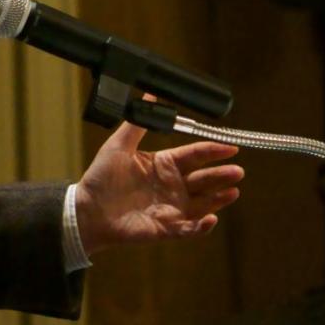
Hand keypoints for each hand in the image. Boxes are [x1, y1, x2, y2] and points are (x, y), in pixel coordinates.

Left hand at [75, 120, 242, 254]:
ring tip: (233, 191)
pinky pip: (189, 229)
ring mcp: (171, 208)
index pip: (194, 155)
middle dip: (222, 175)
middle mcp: (172, 186)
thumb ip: (137, 122)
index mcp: (164, 164)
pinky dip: (201, 226)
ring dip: (219, 199)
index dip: (213, 151)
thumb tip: (149, 95)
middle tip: (238, 170)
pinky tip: (211, 219)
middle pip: (204, 179)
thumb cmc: (101, 178)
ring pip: (203, 203)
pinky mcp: (166, 228)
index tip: (231, 146)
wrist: (87, 210)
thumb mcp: (119, 145)